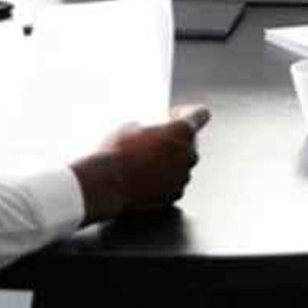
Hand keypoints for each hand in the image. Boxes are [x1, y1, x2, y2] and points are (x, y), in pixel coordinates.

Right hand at [69, 104, 207, 223]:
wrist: (106, 185)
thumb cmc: (116, 152)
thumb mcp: (131, 126)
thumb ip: (151, 128)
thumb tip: (150, 133)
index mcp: (182, 131)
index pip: (201, 114)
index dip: (187, 113)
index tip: (174, 116)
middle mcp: (189, 154)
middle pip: (191, 142)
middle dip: (176, 140)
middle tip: (154, 141)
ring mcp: (183, 177)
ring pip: (182, 164)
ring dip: (169, 161)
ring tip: (145, 162)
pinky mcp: (175, 195)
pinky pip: (174, 183)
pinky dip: (164, 180)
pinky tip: (145, 178)